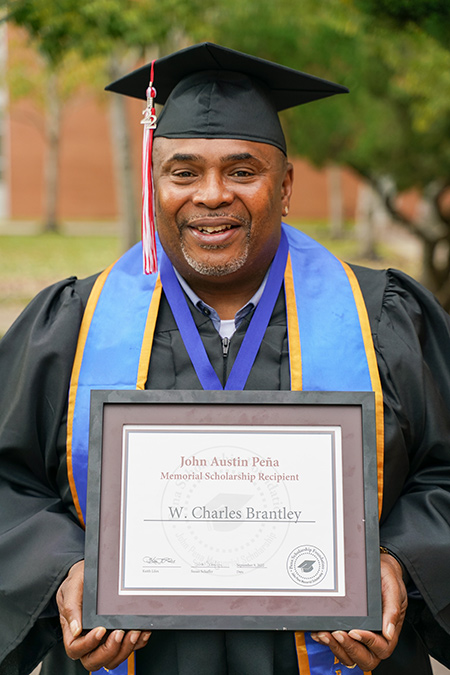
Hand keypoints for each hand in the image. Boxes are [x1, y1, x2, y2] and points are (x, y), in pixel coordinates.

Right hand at [56, 560, 150, 670]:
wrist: (90, 572)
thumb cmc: (78, 581)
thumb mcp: (71, 588)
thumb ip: (70, 607)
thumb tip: (76, 629)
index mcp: (73, 631)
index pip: (76, 649)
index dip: (88, 645)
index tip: (100, 630)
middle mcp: (88, 639)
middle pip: (94, 660)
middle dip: (109, 650)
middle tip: (119, 633)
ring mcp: (104, 639)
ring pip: (112, 658)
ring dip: (125, 649)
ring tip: (133, 632)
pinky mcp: (118, 634)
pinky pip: (128, 647)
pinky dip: (138, 643)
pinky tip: (142, 631)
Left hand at [310, 553, 406, 669]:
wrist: (378, 568)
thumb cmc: (388, 579)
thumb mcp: (394, 588)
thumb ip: (393, 609)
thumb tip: (389, 632)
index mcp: (389, 631)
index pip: (382, 648)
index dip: (368, 642)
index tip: (355, 631)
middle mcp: (375, 638)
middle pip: (366, 659)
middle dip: (350, 648)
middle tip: (337, 634)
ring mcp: (361, 637)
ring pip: (350, 655)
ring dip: (336, 648)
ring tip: (324, 634)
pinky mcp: (348, 631)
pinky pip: (338, 645)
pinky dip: (327, 642)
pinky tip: (318, 632)